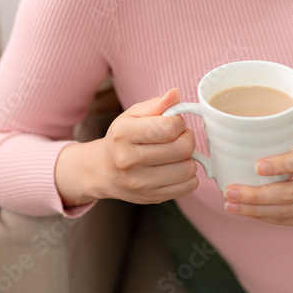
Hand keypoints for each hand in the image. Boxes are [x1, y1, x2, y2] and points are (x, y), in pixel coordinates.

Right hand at [55, 88, 197, 206]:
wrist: (103, 171)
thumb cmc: (122, 139)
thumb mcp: (133, 115)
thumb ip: (157, 104)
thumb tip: (176, 94)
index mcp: (123, 135)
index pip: (168, 127)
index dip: (178, 122)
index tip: (173, 123)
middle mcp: (129, 161)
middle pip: (182, 148)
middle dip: (187, 138)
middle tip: (178, 137)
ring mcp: (141, 183)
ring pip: (188, 169)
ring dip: (188, 158)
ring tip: (176, 153)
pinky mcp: (153, 198)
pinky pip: (189, 186)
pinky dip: (188, 175)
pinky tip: (175, 168)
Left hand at [223, 135, 292, 229]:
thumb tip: (255, 140)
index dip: (279, 165)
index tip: (256, 166)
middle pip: (289, 193)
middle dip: (255, 195)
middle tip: (230, 191)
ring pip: (284, 212)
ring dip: (254, 210)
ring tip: (230, 204)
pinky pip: (285, 221)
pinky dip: (263, 217)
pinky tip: (246, 212)